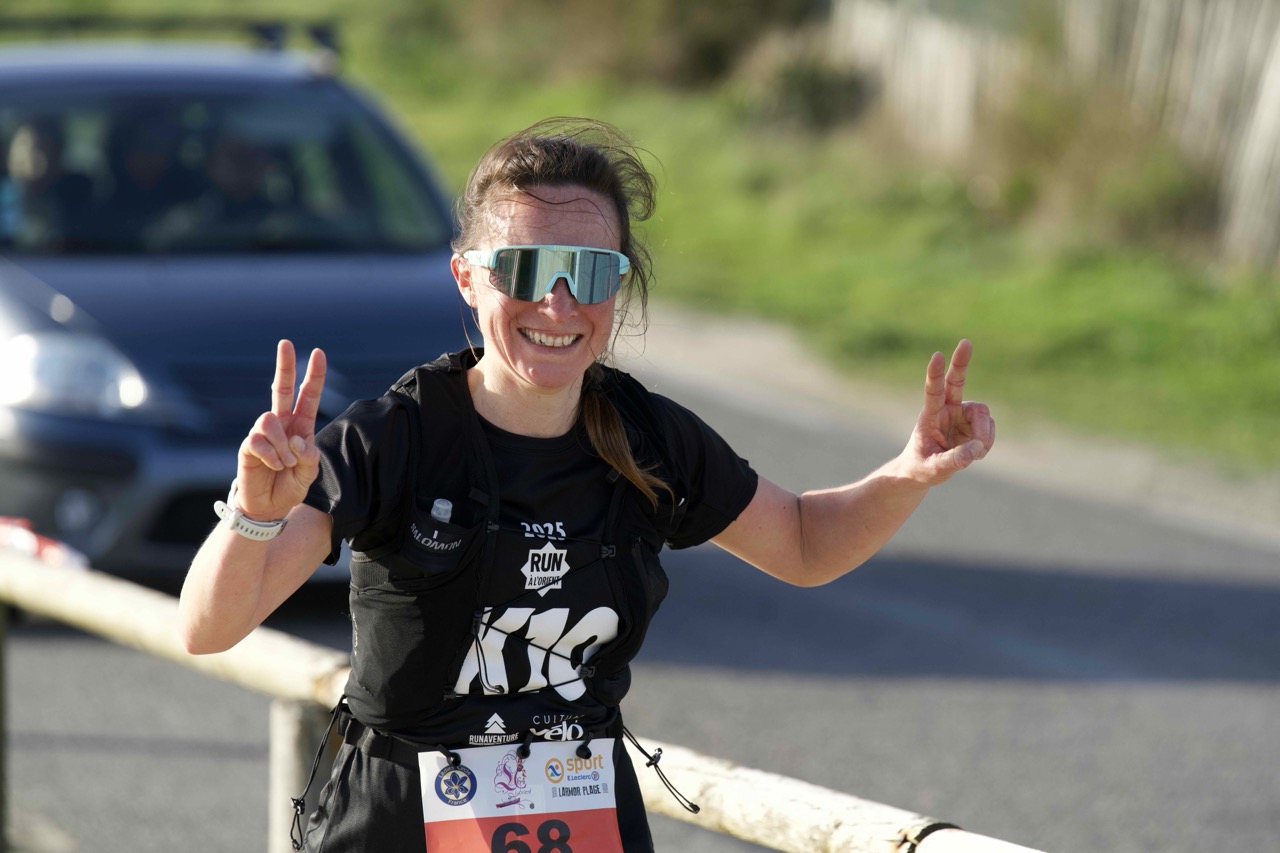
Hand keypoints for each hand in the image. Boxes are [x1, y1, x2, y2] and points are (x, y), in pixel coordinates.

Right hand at [235, 340, 326, 520]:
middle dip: (284, 366)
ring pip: (270, 419)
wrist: (268, 507)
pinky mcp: (249, 445)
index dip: (314, 376)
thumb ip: (309, 457)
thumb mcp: (309, 474)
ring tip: (285, 464)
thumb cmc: (290, 487)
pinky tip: (274, 466)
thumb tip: (296, 440)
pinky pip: (258, 440)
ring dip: (282, 445)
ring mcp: (263, 433)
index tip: (319, 353)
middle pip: (281, 388)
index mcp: (300, 427)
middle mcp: (281, 424)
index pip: (307, 396)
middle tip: (286, 343)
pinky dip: (271, 455)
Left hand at [900, 339, 994, 485]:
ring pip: (983, 414)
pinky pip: (989, 429)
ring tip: (976, 453)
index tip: (937, 355)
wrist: (925, 471)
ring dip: (985, 433)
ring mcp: (962, 416)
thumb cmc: (921, 467)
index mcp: (930, 416)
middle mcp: (947, 410)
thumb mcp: (933, 469)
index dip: (935, 374)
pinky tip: (976, 453)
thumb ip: (953, 461)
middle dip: (961, 363)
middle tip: (966, 342)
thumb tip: (975, 450)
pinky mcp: (974, 425)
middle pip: (956, 381)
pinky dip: (987, 442)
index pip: (933, 391)